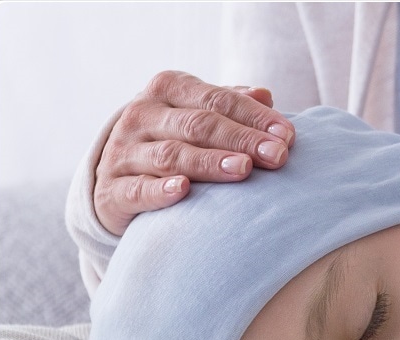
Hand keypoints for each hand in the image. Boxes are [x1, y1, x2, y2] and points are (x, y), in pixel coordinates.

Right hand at [94, 70, 295, 235]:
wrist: (115, 175)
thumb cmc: (173, 140)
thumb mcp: (197, 114)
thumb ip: (230, 105)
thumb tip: (266, 94)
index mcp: (168, 89)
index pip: (217, 99)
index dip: (254, 116)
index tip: (287, 135)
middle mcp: (142, 115)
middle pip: (198, 125)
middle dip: (241, 139)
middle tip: (277, 156)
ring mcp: (124, 152)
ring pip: (171, 155)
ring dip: (209, 163)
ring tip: (243, 169)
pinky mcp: (112, 190)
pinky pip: (138, 189)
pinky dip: (161, 190)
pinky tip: (184, 190)